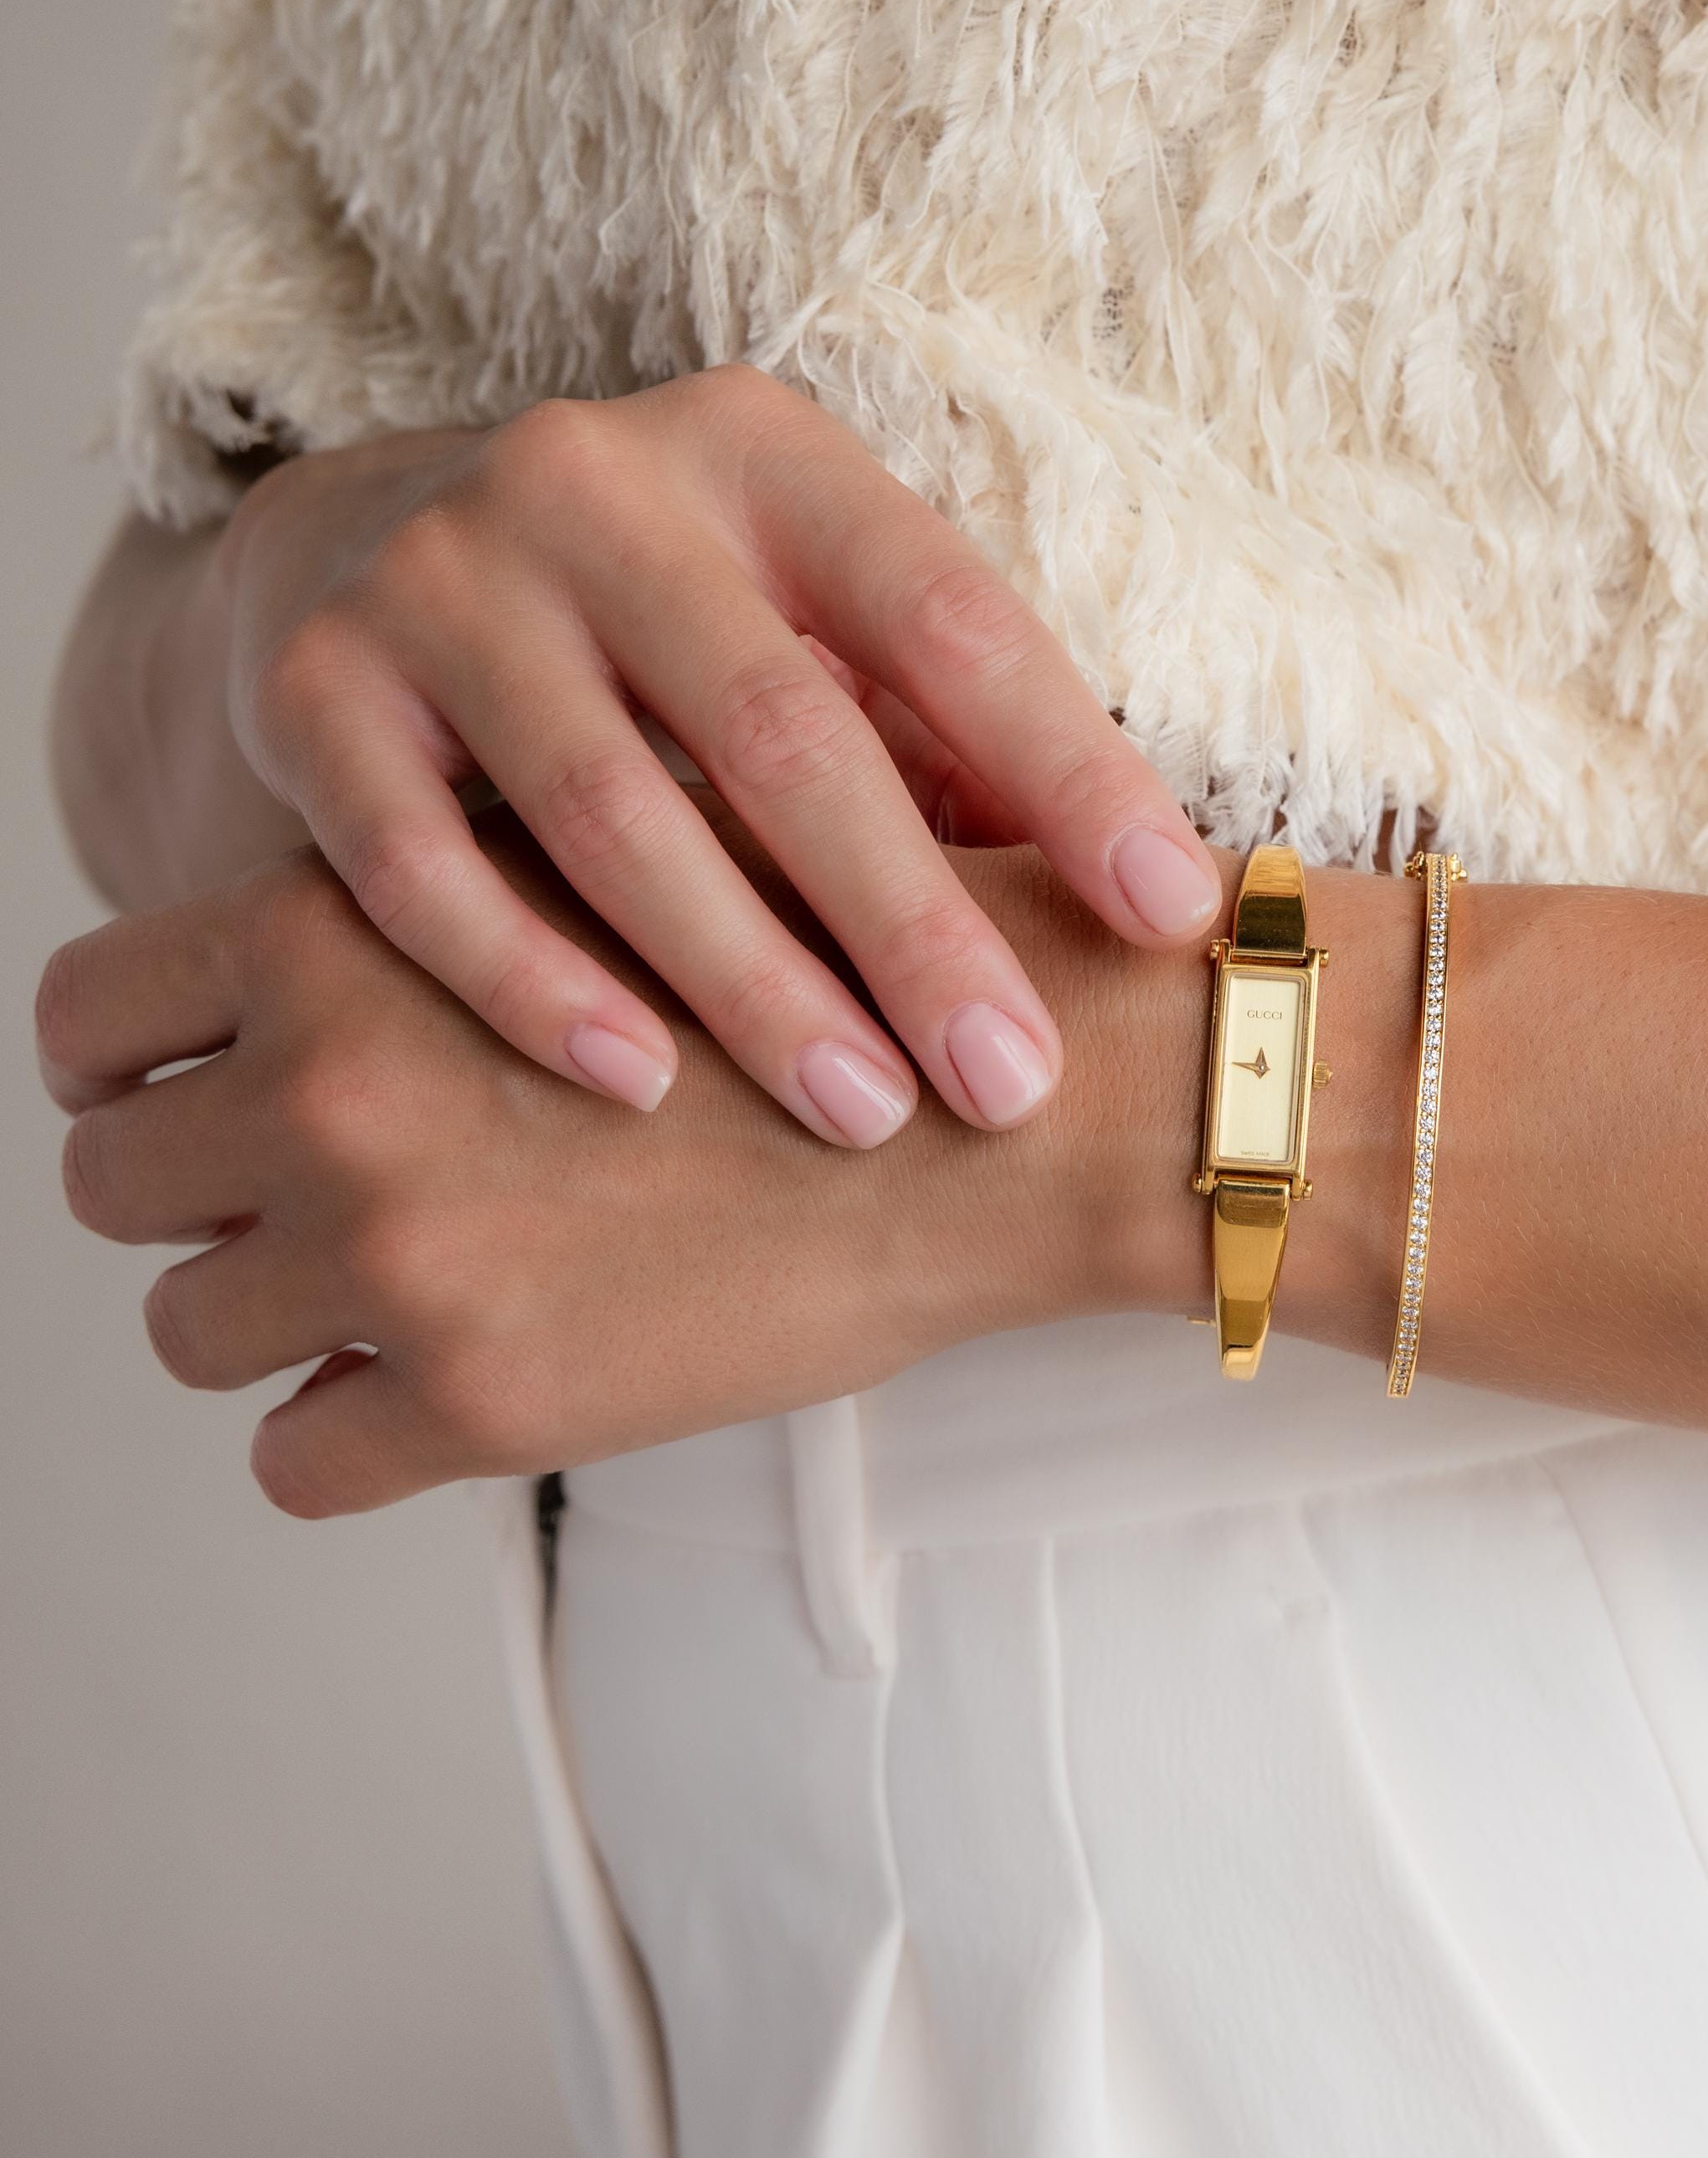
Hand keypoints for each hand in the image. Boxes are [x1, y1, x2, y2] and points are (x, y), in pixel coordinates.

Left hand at [37, 800, 1215, 1515]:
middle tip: (316, 1203)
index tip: (172, 1093)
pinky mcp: (480, 1399)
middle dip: (200, 1194)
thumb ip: (437, 903)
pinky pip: (293, 1461)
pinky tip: (455, 1382)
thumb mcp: (608, 860)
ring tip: (407, 1292)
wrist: (1002, 1102)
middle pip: (114, 1178)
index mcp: (344, 930)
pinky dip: (353, 1433)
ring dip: (277, 1317)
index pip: (86, 1011)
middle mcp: (330, 1088)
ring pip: (186, 1329)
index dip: (120, 1061)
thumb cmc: (840, 963)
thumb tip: (317, 973)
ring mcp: (394, 1251)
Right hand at [210, 365, 1221, 1142]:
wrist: (379, 550)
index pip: (949, 618)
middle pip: (782, 730)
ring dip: (748, 986)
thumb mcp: (818, 625)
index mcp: (767, 453)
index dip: (1071, 772)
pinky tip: (637, 1083)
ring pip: (610, 813)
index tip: (1169, 919)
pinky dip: (534, 986)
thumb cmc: (680, 628)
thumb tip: (1129, 899)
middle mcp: (596, 484)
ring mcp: (440, 580)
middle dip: (913, 928)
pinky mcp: (315, 689)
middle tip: (1010, 1082)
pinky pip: (425, 869)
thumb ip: (945, 737)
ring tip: (863, 1112)